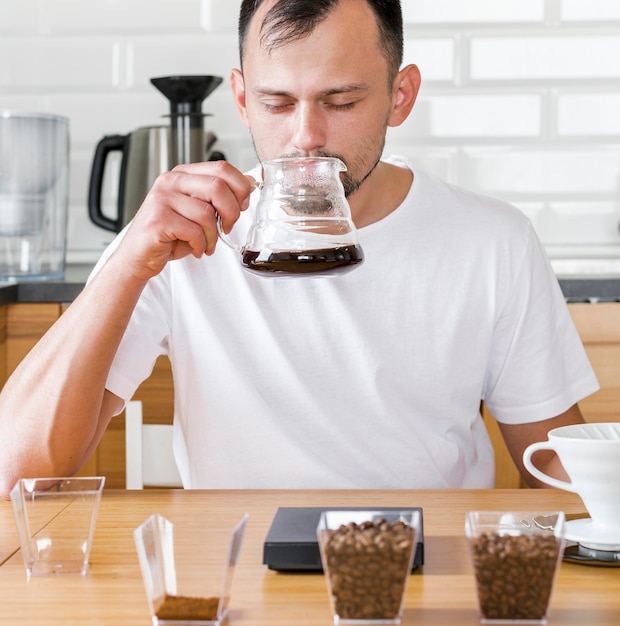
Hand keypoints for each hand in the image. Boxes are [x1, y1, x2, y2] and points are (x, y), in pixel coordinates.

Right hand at [116, 160, 255, 279]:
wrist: (140, 255)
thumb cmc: (169, 235)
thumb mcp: (199, 211)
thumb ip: (219, 197)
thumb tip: (249, 183)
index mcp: (183, 175)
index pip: (221, 168)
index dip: (240, 187)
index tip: (242, 205)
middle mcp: (171, 182)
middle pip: (217, 186)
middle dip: (231, 212)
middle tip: (227, 227)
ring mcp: (162, 198)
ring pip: (207, 213)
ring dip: (213, 236)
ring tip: (207, 243)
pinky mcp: (158, 219)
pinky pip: (194, 231)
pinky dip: (201, 245)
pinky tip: (196, 248)